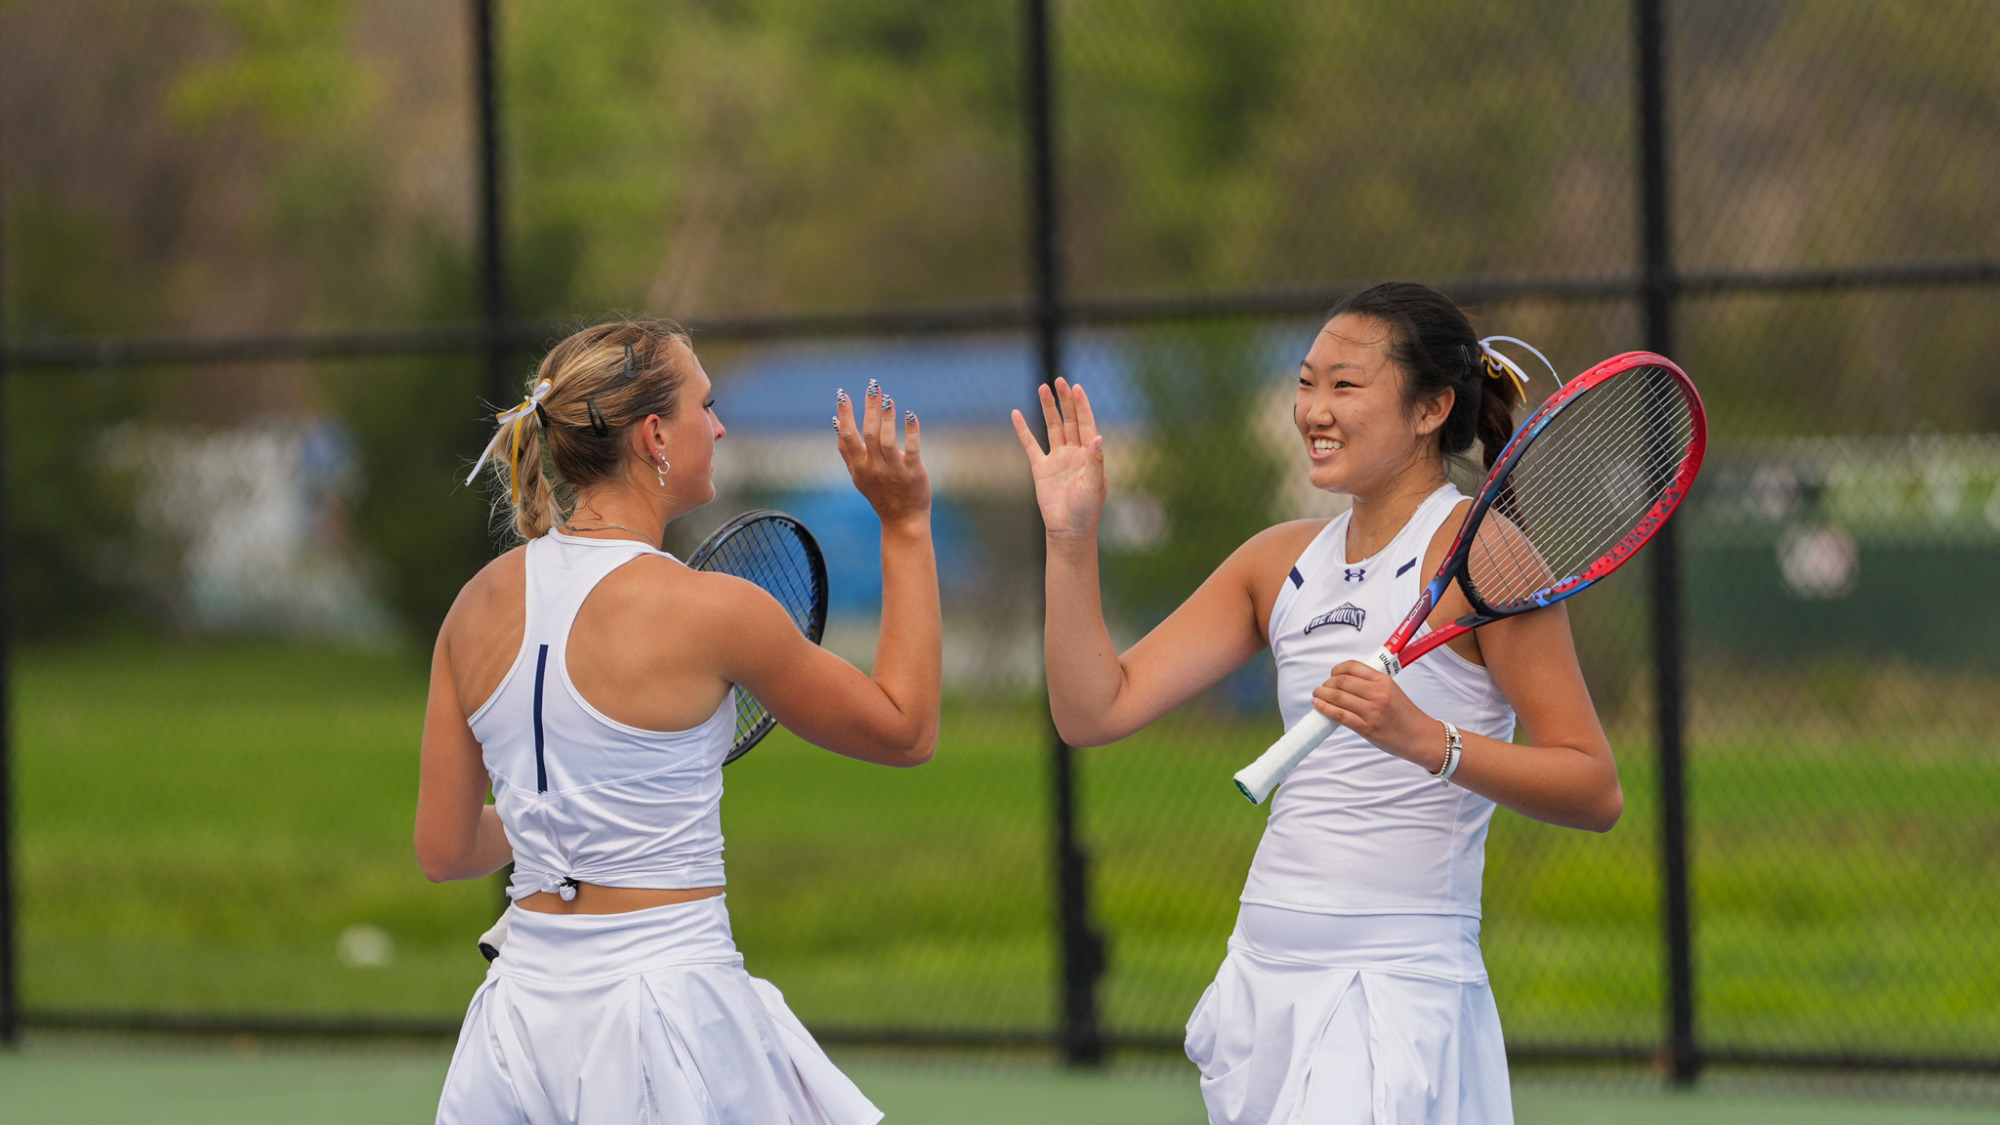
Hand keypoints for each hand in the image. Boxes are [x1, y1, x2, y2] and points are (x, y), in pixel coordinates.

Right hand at [836, 381, 930, 527]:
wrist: (902, 520)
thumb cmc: (880, 495)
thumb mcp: (858, 476)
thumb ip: (846, 452)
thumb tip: (835, 425)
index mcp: (860, 466)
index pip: (848, 436)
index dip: (845, 415)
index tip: (842, 394)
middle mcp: (874, 467)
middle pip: (869, 434)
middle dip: (869, 408)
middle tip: (873, 386)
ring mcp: (894, 471)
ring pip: (888, 441)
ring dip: (887, 418)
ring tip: (888, 399)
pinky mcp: (913, 473)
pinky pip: (912, 450)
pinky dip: (911, 432)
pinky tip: (911, 416)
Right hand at [1011, 378, 1105, 543]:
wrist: (1068, 530)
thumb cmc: (1087, 509)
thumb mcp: (1094, 484)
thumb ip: (1095, 460)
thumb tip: (1098, 437)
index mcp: (1089, 454)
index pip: (1086, 423)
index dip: (1082, 405)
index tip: (1076, 387)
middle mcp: (1074, 452)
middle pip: (1069, 420)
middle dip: (1065, 400)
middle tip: (1059, 381)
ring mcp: (1057, 459)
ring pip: (1051, 427)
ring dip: (1048, 408)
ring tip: (1042, 387)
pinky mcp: (1041, 468)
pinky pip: (1031, 445)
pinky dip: (1024, 430)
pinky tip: (1017, 414)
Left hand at [1311, 661, 1445, 769]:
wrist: (1419, 736)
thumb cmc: (1405, 714)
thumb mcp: (1392, 690)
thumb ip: (1372, 684)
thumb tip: (1345, 681)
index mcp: (1384, 681)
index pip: (1353, 667)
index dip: (1337, 669)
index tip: (1332, 674)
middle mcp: (1377, 694)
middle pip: (1341, 682)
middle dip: (1327, 683)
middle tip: (1322, 687)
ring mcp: (1371, 711)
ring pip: (1337, 697)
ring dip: (1322, 694)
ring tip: (1317, 695)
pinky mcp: (1366, 728)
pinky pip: (1340, 715)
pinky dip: (1325, 709)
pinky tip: (1318, 705)